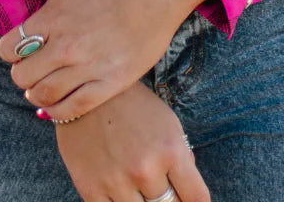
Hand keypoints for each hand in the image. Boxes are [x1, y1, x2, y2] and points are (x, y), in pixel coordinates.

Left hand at [0, 0, 212, 118]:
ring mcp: (89, 67)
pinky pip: (74, 108)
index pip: (9, 47)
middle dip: (21, 72)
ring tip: (44, 84)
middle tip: (31, 67)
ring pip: (44, 96)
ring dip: (37, 93)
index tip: (18, 48)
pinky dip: (59, 111)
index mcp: (53, 17)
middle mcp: (67, 46)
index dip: (8, 49)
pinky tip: (58, 103)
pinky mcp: (111, 83)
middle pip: (22, 76)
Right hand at [54, 79, 209, 201]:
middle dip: (168, 198)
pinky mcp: (91, 190)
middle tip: (157, 183)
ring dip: (142, 201)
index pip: (197, 198)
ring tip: (135, 180)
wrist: (86, 93)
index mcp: (170, 151)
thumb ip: (182, 159)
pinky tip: (118, 187)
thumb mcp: (167, 123)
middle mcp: (145, 170)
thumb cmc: (133, 107)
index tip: (188, 199)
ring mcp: (117, 182)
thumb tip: (187, 193)